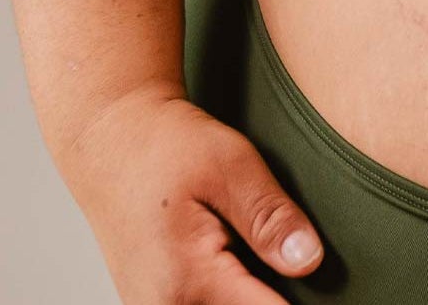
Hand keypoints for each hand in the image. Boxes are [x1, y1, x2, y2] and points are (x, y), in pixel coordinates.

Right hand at [62, 84, 325, 298]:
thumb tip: (310, 262)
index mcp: (191, 285)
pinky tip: (238, 258)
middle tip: (286, 246)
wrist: (111, 139)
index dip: (304, 297)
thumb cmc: (167, 145)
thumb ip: (271, 217)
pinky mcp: (157, 303)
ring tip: (256, 247)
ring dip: (251, 290)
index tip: (316, 272)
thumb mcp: (231, 165)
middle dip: (274, 289)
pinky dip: (229, 289)